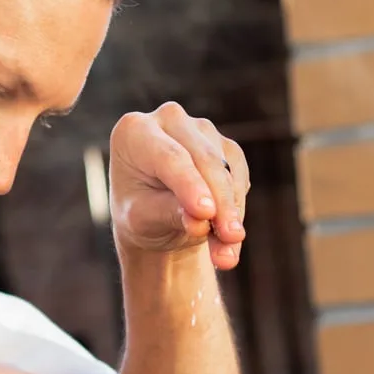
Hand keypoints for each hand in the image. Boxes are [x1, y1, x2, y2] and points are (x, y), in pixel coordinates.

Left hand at [109, 102, 249, 269]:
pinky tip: (228, 238)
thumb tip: (200, 223)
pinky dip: (237, 208)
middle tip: (232, 238)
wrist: (155, 218)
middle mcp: (168, 119)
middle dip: (220, 203)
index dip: (190, 185)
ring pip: (226, 169)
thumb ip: (169, 215)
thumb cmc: (140, 215)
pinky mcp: (224, 145)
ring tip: (226, 254)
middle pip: (204, 160)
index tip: (206, 214)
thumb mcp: (143, 219)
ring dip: (231, 211)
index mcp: (134, 132)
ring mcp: (200, 128)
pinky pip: (239, 175)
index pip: (170, 158)